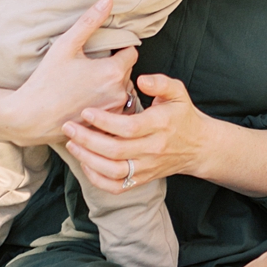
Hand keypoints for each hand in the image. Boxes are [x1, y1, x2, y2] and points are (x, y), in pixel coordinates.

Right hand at [10, 0, 136, 143]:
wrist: (30, 116)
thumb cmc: (46, 80)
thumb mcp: (66, 46)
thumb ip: (90, 21)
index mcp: (113, 71)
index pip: (131, 52)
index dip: (118, 49)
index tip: (103, 52)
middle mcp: (119, 92)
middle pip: (127, 72)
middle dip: (114, 68)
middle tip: (91, 69)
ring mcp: (113, 111)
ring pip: (123, 91)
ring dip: (112, 86)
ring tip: (88, 86)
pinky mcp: (106, 126)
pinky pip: (116, 110)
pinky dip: (108, 105)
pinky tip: (88, 102)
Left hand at [62, 72, 206, 191]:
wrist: (198, 146)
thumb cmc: (182, 115)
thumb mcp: (178, 92)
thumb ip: (160, 82)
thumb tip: (140, 79)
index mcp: (161, 125)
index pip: (129, 128)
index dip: (105, 121)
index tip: (86, 111)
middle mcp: (153, 149)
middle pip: (115, 150)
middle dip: (87, 139)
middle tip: (69, 127)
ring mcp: (147, 167)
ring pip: (112, 171)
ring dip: (88, 159)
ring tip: (72, 144)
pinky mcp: (143, 179)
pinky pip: (116, 186)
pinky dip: (97, 178)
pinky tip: (85, 163)